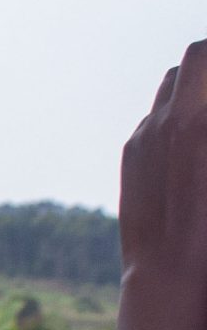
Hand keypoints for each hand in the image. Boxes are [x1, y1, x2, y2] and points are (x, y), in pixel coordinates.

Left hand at [117, 41, 206, 284]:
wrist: (169, 270)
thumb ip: (206, 121)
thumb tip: (203, 112)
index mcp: (199, 121)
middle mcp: (170, 120)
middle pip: (194, 59)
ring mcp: (145, 135)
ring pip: (170, 86)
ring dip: (194, 85)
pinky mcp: (131, 154)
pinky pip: (155, 117)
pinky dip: (175, 113)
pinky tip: (190, 137)